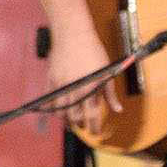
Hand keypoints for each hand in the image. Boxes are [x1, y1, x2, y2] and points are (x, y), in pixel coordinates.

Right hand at [46, 21, 120, 138]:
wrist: (73, 34)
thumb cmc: (92, 50)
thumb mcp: (106, 72)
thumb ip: (110, 93)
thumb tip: (118, 109)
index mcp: (89, 89)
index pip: (92, 117)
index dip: (94, 127)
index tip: (96, 132)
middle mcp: (74, 90)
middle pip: (74, 117)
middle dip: (80, 126)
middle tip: (84, 127)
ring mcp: (60, 86)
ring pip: (60, 112)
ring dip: (66, 120)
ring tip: (70, 122)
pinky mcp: (51, 80)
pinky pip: (48, 100)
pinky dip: (51, 109)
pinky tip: (56, 112)